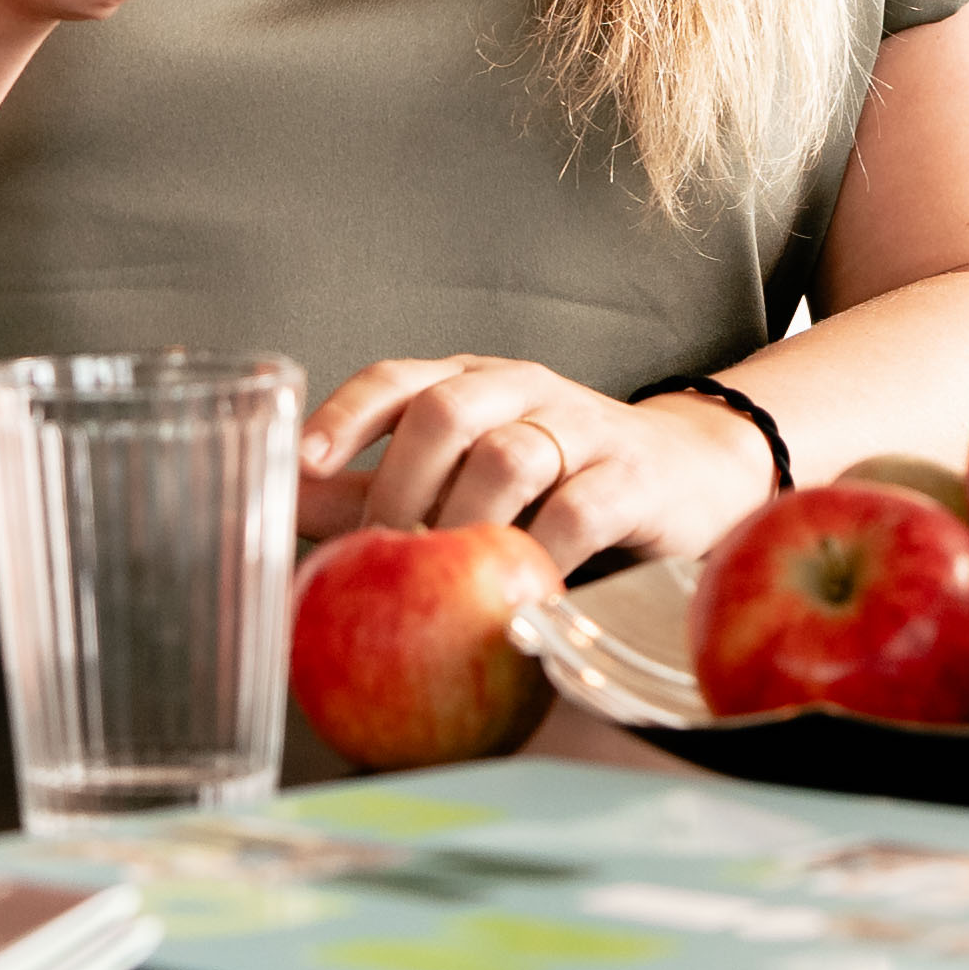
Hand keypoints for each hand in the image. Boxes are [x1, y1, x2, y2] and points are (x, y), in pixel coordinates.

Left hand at [299, 354, 788, 573]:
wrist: (689, 475)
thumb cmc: (557, 481)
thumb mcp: (462, 477)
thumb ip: (375, 492)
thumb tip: (279, 503)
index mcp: (468, 381)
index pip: (395, 380)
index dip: (343, 416)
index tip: (302, 461)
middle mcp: (520, 389)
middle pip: (443, 412)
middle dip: (402, 486)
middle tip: (388, 553)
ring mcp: (580, 426)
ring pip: (507, 455)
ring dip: (466, 522)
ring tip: (448, 576)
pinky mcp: (632, 475)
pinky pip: (578, 510)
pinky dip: (541, 553)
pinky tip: (521, 590)